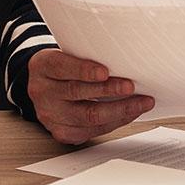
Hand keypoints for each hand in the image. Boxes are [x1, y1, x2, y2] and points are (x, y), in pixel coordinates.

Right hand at [27, 49, 153, 144]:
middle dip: (108, 90)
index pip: (62, 67)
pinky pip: (91, 131)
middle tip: (131, 86)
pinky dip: (115, 122)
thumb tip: (127, 58)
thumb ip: (90, 55)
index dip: (84, 70)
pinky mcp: (61, 132)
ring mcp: (49, 115)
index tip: (105, 71)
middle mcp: (42, 91)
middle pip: (77, 92)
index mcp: (43, 66)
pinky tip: (130, 113)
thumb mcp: (71, 53)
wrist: (48, 86)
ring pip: (87, 117)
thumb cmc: (68, 67)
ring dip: (120, 110)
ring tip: (142, 102)